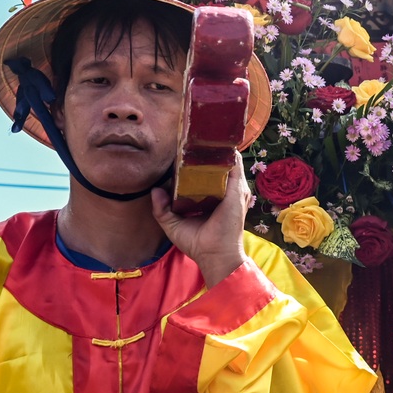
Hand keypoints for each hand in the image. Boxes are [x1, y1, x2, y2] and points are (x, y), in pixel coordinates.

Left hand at [153, 155, 249, 287]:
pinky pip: (234, 165)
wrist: (215, 255)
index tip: (181, 154)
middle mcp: (225, 192)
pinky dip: (227, 153)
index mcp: (212, 198)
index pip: (205, 175)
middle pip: (218, 165)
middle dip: (206, 153)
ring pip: (228, 161)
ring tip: (203, 137)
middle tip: (191, 142)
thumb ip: (161, 208)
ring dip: (217, 150)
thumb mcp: (173, 225)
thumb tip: (156, 189)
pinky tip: (217, 143)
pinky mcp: (237, 189)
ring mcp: (234, 189)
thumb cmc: (197, 244)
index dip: (193, 164)